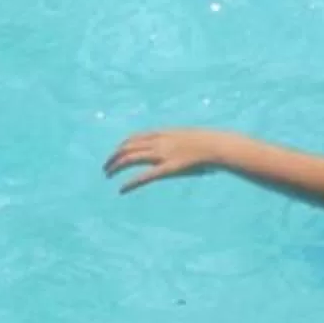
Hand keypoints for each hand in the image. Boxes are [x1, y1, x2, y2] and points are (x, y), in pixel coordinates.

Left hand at [104, 127, 230, 191]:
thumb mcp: (191, 139)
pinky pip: (144, 176)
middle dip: (114, 156)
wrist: (217, 146)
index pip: (135, 137)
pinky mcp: (168, 169)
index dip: (122, 145)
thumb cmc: (209, 144)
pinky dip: (130, 183)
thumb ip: (181, 143)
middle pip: (128, 147)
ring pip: (131, 158)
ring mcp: (162, 155)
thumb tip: (183, 149)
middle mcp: (159, 142)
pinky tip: (121, 189)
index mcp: (164, 133)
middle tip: (106, 167)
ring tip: (108, 175)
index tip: (116, 153)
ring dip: (116, 166)